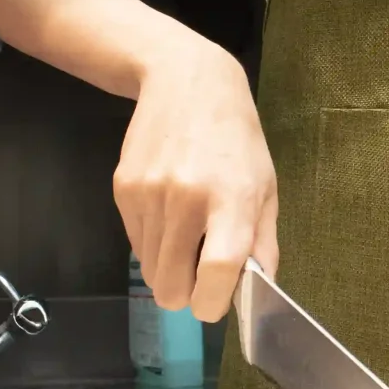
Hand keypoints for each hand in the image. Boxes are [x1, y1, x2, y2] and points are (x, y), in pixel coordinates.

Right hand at [114, 34, 277, 320]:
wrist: (187, 83)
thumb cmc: (237, 139)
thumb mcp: (266, 186)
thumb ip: (263, 243)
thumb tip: (257, 292)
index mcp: (232, 199)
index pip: (217, 271)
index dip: (212, 303)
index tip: (213, 305)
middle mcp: (187, 198)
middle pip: (172, 285)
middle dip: (185, 294)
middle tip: (199, 275)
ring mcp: (149, 194)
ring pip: (150, 271)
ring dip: (168, 269)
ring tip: (187, 235)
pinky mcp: (123, 189)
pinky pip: (135, 244)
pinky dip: (152, 244)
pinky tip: (169, 212)